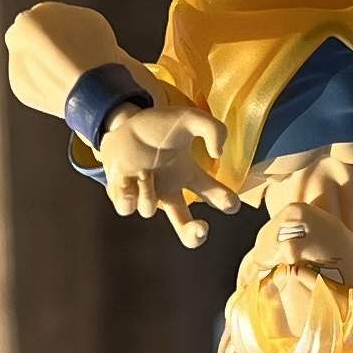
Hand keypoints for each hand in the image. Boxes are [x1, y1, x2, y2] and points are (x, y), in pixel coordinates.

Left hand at [97, 101, 233, 245]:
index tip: (231, 204)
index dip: (226, 202)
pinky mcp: (124, 196)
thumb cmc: (157, 125)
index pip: (213, 195)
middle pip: (185, 226)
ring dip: (147, 192)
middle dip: (195, 234)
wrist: (122, 124)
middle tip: (202, 228)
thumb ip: (213, 129)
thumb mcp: (190, 119)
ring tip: (144, 172)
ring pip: (149, 210)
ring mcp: (146, 195)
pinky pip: (127, 208)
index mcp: (189, 175)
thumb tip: (218, 153)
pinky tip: (128, 178)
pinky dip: (128, 194)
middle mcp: (169, 190)